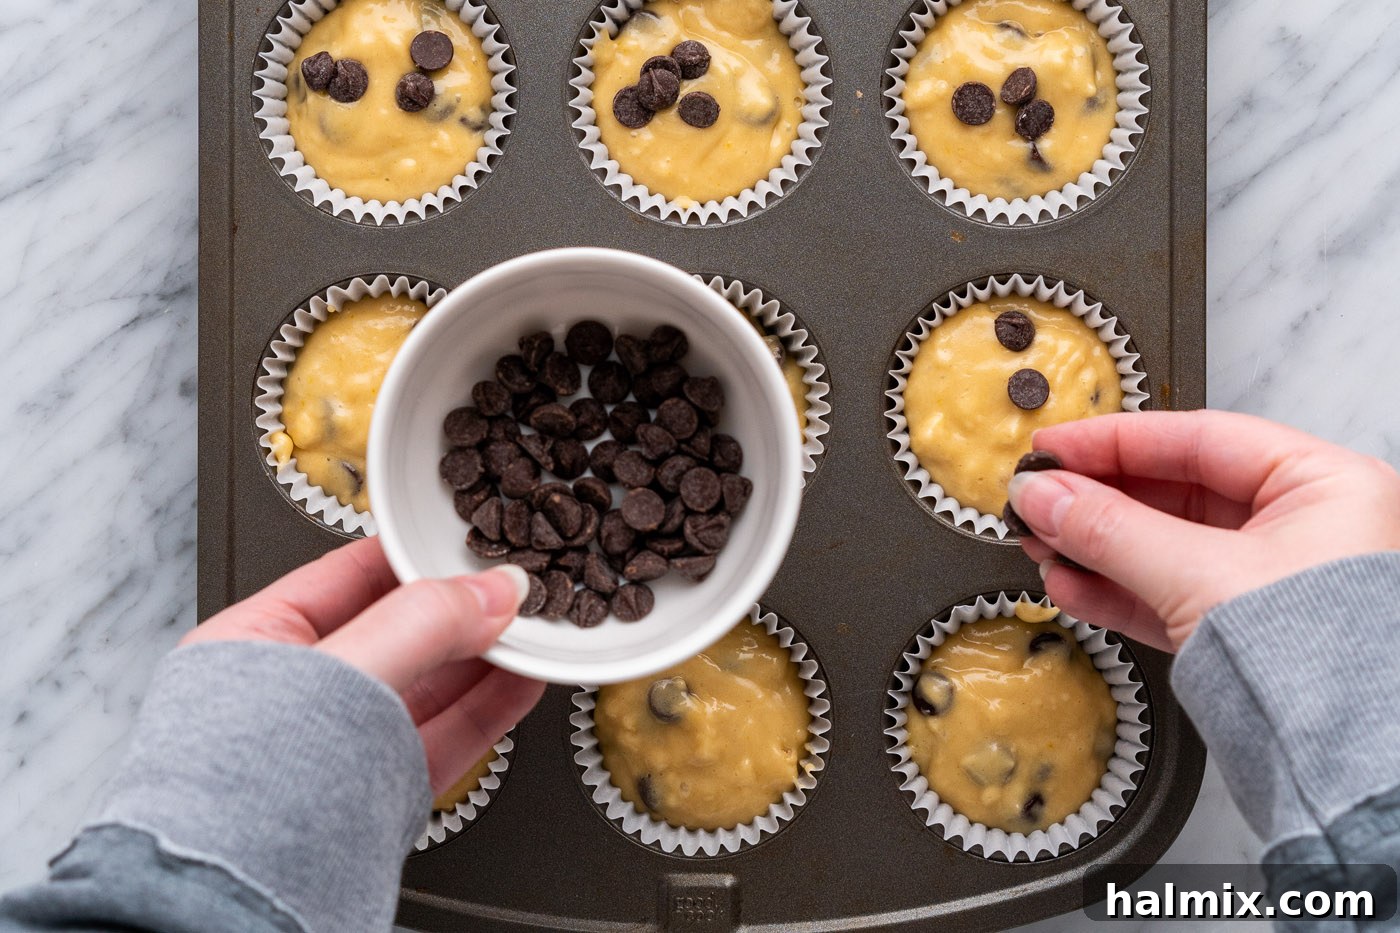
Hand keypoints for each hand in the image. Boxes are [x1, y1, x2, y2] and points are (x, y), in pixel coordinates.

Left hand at [182, 538, 544, 793]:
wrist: (235, 904)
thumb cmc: (238, 798)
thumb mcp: (340, 676)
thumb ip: (420, 625)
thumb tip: (489, 592)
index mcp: (255, 644)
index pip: (348, 577)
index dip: (414, 557)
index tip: (469, 545)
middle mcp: (298, 693)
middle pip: (399, 630)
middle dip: (461, 609)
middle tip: (515, 588)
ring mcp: (341, 745)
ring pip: (430, 685)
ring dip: (487, 656)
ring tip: (533, 629)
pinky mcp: (380, 791)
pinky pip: (445, 734)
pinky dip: (490, 705)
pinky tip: (522, 680)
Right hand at [1007, 411, 1399, 651]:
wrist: (1344, 768)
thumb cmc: (1323, 665)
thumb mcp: (1197, 575)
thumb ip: (1109, 529)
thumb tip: (1044, 497)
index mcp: (1324, 486)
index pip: (1199, 438)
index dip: (1115, 440)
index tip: (1054, 447)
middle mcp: (1306, 527)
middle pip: (1175, 491)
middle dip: (1096, 500)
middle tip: (1037, 499)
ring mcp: (1272, 581)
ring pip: (1163, 545)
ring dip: (1095, 546)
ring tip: (1041, 544)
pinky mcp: (1243, 631)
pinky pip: (1167, 594)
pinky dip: (1115, 590)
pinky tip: (1070, 584)